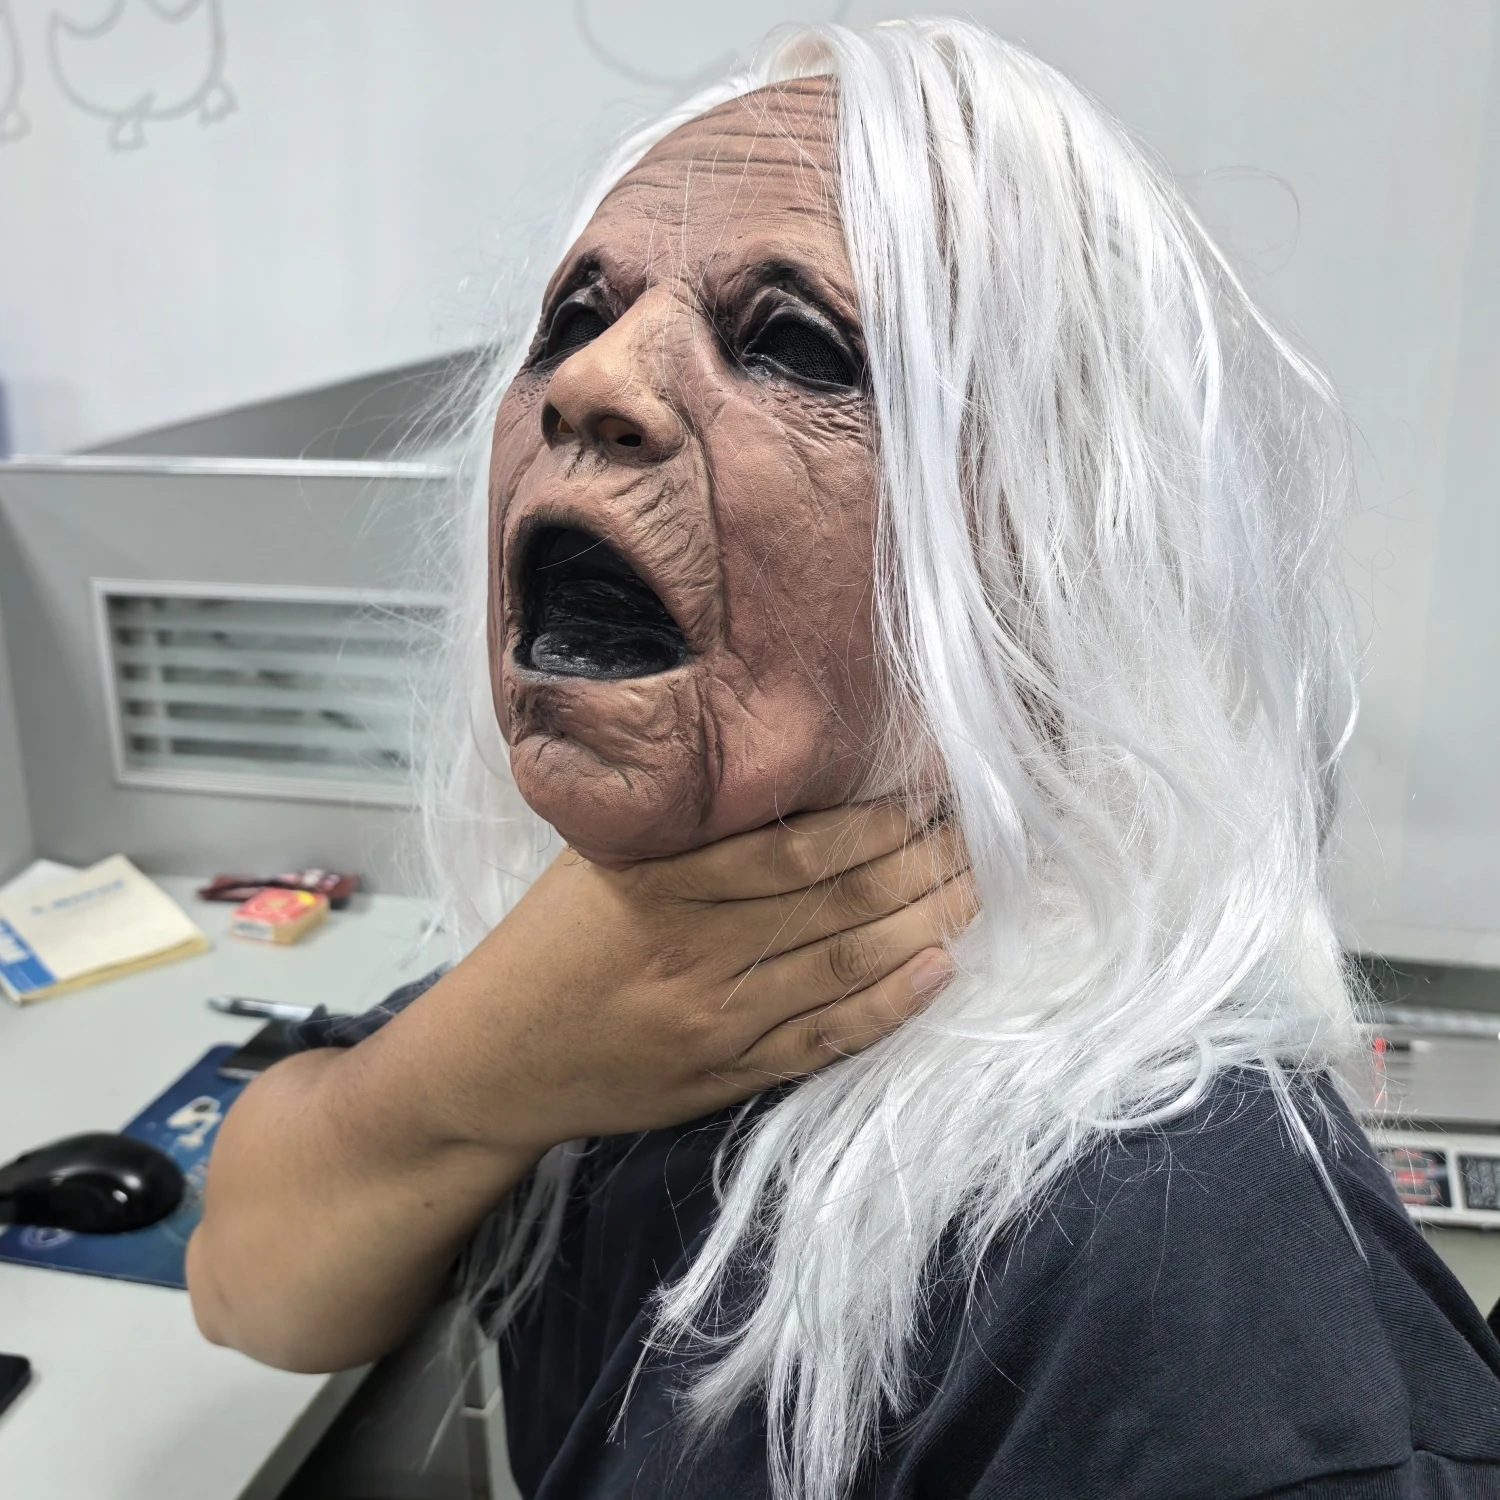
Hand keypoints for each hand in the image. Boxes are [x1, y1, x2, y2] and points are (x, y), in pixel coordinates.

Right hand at [402, 803, 974, 1155]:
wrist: (493, 1061)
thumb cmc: (546, 941)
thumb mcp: (594, 858)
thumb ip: (680, 826)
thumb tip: (786, 774)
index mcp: (660, 880)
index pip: (803, 842)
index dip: (885, 813)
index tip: (938, 782)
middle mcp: (695, 949)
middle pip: (841, 898)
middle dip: (927, 860)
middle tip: (986, 830)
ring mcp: (715, 1020)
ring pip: (847, 965)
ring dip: (927, 924)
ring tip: (981, 887)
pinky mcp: (725, 1075)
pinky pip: (825, 1040)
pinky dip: (888, 1006)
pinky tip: (939, 970)